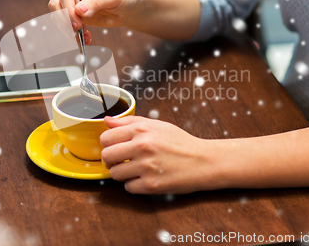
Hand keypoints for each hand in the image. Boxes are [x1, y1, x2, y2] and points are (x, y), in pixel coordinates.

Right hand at [48, 0, 142, 31]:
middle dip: (65, 21)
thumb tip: (79, 10)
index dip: (68, 11)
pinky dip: (73, 34)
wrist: (128, 4)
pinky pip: (65, 25)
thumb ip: (96, 2)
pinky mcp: (72, 13)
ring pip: (57, 16)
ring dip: (68, 30)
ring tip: (86, 37)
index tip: (78, 26)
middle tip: (78, 34)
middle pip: (56, 4)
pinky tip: (87, 38)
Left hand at [100, 116, 222, 193]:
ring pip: (115, 174)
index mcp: (141, 130)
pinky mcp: (151, 185)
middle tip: (119, 161)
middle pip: (106, 156)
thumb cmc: (180, 142)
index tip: (114, 147)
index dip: (107, 144)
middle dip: (110, 160)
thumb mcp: (157, 125)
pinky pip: (128, 188)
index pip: (105, 138)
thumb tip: (107, 120)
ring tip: (134, 170)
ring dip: (122, 173)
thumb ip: (130, 121)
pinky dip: (134, 185)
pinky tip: (144, 178)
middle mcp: (142, 147)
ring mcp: (146, 167)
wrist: (202, 161)